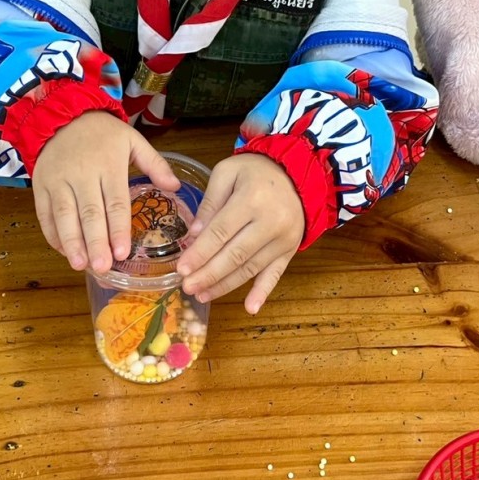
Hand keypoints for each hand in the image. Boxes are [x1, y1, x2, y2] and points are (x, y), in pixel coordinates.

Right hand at [32, 111, 179, 273]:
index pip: (114, 200)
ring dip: (72, 242)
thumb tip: (175, 188)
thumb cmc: (103, 132)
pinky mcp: (41, 185)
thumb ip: (154, 163)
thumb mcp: (132, 140)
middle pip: (89, 212)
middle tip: (103, 266)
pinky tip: (64, 251)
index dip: (118, 228)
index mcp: (108, 163)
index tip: (122, 252)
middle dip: (96, 241)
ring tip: (81, 265)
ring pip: (64, 215)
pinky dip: (53, 234)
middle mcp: (81, 173)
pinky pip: (45, 214)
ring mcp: (58, 180)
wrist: (63, 115)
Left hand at [176, 153, 303, 313]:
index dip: (200, 252)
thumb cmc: (255, 171)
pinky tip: (250, 308)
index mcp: (252, 198)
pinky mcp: (290, 250)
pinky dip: (263, 292)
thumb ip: (210, 202)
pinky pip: (276, 274)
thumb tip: (193, 236)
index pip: (221, 231)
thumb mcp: (227, 172)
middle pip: (235, 254)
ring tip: (202, 295)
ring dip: (225, 285)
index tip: (182, 269)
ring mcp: (283, 239)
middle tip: (187, 287)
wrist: (296, 174)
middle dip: (209, 274)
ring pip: (250, 268)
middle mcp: (271, 222)